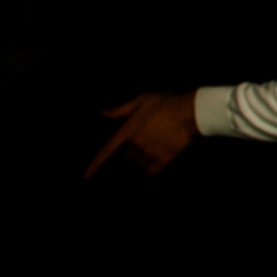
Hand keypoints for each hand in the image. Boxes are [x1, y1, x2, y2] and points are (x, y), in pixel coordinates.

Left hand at [84, 92, 198, 178]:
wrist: (190, 111)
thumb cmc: (165, 102)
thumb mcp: (141, 100)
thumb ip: (121, 109)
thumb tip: (103, 112)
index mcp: (128, 130)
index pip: (107, 150)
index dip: (95, 164)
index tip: (86, 176)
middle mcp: (137, 144)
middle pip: (128, 157)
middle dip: (133, 152)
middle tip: (144, 142)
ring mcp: (150, 153)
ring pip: (139, 164)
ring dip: (142, 161)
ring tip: (153, 150)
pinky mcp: (165, 159)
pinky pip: (152, 172)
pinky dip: (151, 172)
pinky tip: (154, 168)